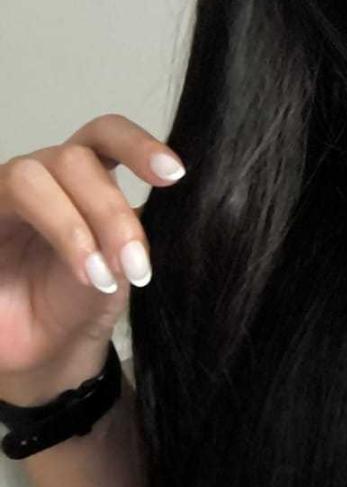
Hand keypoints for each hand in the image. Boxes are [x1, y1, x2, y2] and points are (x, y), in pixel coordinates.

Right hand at [0, 115, 185, 400]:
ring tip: (103, 276)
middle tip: (138, 266)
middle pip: (76, 158)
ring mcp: (4, 195)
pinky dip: (55, 237)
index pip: (106, 134)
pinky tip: (81, 272)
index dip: (138, 144)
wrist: (44, 352)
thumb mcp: (124, 261)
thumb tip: (188, 205)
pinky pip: (5, 201)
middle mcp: (43, 175)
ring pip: (35, 177)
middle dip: (112, 213)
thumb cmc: (84, 299)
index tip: (175, 175)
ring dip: (77, 226)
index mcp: (85, 172)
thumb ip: (141, 229)